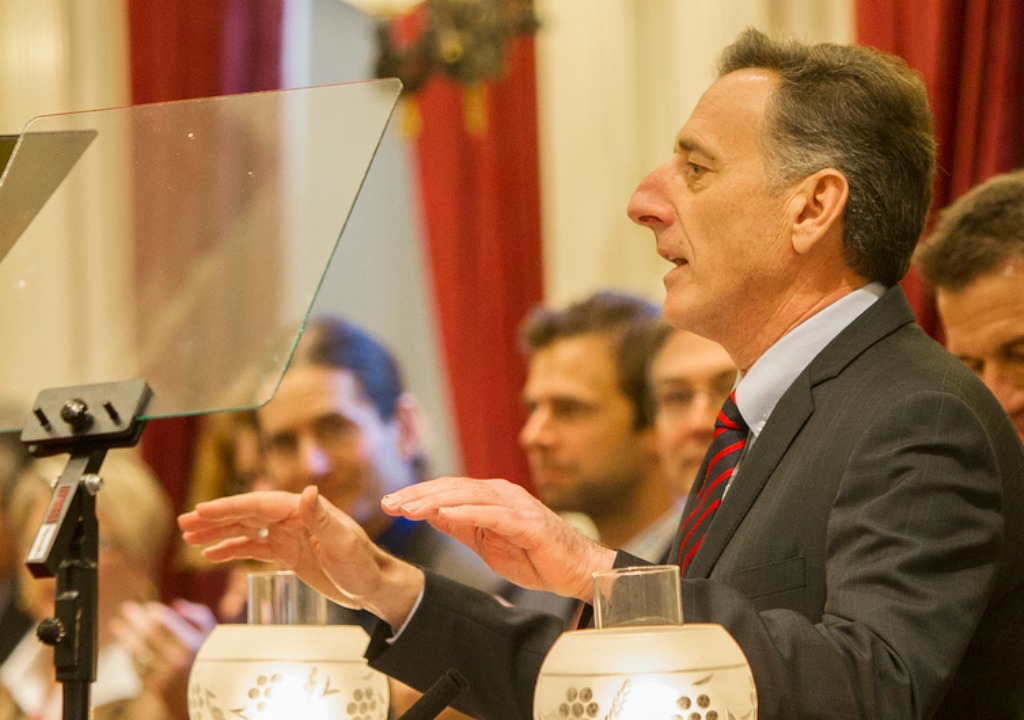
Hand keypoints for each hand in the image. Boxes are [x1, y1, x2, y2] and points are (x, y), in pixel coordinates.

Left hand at [110, 599, 216, 719]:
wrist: (205, 695)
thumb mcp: (212, 634)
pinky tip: (125, 641)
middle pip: (150, 633)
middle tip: (127, 608)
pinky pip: (137, 664)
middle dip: (136, 618)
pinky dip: (130, 651)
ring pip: (138, 649)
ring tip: (116, 623)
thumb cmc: (206, 657)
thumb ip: (199, 614)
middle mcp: (176, 659)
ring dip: (125, 634)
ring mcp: (162, 673)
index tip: (149, 606)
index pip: (169, 622)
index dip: (155, 612)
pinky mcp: (151, 685)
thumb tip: (176, 604)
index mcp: (192, 644)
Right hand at [178, 486, 423, 626]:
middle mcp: (294, 519)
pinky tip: (213, 556)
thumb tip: (308, 492)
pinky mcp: (288, 554)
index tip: (202, 510)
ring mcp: (289, 536)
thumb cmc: (364, 564)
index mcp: (304, 510)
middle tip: (184, 523)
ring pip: (246, 530)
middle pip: (247, 514)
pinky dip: (232, 550)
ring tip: (190, 538)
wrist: (373, 586)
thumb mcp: (344, 543)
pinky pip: (254, 548)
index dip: (230, 507)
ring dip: (219, 533)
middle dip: (215, 518)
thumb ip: (323, 519)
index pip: (259, 505)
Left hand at [381, 477, 615, 601]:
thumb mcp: (488, 543)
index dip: (417, 495)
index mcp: (490, 497)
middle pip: (452, 488)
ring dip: (435, 501)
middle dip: (417, 495)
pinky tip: (445, 514)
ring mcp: (515, 505)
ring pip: (468, 497)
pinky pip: (493, 515)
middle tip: (389, 503)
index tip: (389, 504)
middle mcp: (501, 494)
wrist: (576, 570)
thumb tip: (432, 515)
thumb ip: (462, 527)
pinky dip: (468, 513)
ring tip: (408, 509)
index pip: (447, 491)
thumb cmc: (535, 556)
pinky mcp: (527, 522)